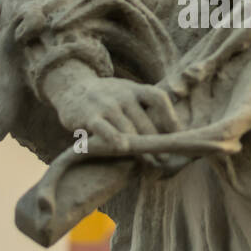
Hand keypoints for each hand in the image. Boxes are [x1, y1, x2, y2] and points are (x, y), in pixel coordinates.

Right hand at [43, 65, 177, 152]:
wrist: (72, 88)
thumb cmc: (107, 98)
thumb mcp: (127, 93)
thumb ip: (145, 107)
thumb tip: (173, 130)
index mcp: (134, 89)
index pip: (158, 97)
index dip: (170, 116)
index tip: (178, 135)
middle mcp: (122, 94)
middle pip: (144, 118)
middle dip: (156, 140)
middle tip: (165, 158)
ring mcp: (105, 104)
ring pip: (127, 127)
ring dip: (140, 146)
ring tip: (150, 162)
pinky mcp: (89, 116)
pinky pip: (103, 128)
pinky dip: (113, 137)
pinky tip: (122, 149)